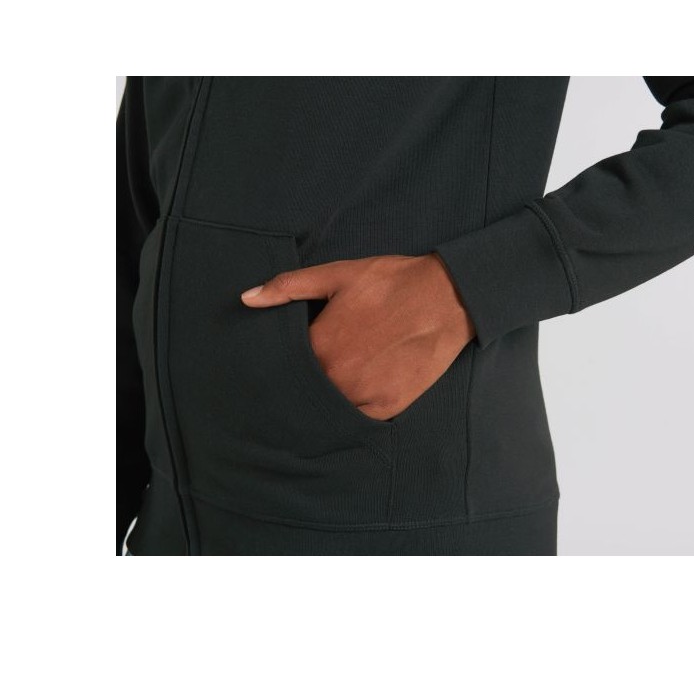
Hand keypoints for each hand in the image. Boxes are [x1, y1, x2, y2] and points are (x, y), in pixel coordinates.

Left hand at [241, 253, 475, 419]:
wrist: (446, 297)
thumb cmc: (391, 283)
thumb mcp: (337, 275)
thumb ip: (288, 287)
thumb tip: (247, 298)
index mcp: (318, 346)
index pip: (285, 367)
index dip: (285, 364)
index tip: (284, 363)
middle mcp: (336, 377)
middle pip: (306, 390)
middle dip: (304, 384)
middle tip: (319, 370)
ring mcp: (362, 395)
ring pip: (330, 408)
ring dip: (326, 400)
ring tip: (337, 384)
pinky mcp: (387, 407)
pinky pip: (357, 419)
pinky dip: (352, 410)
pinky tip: (355, 394)